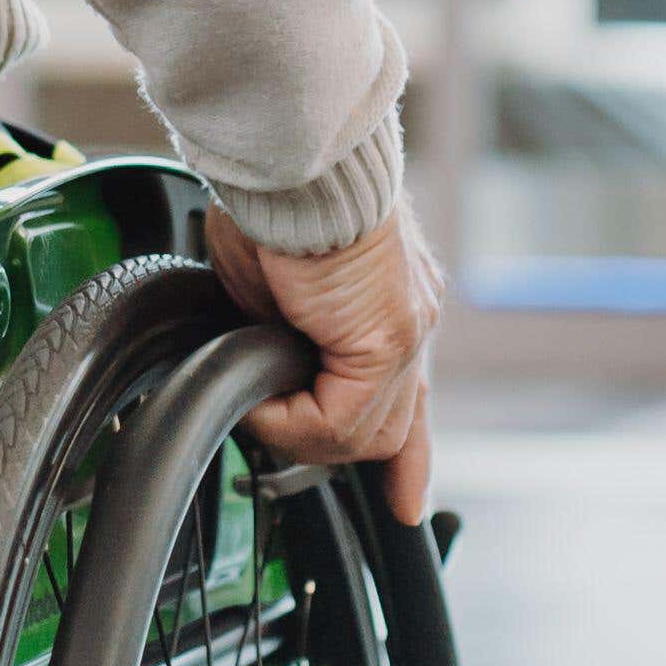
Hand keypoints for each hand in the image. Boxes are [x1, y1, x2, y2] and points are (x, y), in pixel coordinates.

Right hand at [203, 201, 442, 526]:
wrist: (289, 163)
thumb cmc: (270, 199)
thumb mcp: (269, 283)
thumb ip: (277, 332)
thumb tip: (258, 369)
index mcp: (385, 303)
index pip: (405, 395)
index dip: (405, 458)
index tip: (403, 502)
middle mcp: (410, 319)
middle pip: (388, 428)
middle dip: (330, 449)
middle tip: (269, 429)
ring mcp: (407, 332)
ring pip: (363, 434)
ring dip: (298, 430)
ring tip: (255, 398)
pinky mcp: (389, 341)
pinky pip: (340, 422)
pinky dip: (289, 421)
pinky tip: (260, 395)